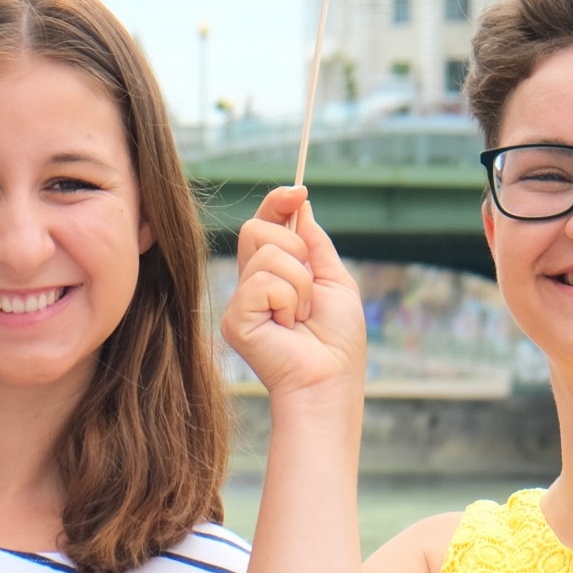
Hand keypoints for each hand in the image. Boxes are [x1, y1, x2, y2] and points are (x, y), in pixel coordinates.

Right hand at [218, 186, 365, 402]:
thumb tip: (301, 203)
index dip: (276, 203)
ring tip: (303, 315)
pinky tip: (290, 326)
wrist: (330, 380)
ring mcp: (241, 302)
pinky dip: (289, 300)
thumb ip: (315, 243)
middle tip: (311, 288)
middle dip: (296, 250)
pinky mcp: (235, 319)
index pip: (264, 225)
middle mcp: (252, 285)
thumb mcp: (335, 280)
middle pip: (257, 229)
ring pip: (266, 253)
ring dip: (300, 283)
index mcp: (275, 274)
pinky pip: (263, 282)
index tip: (298, 192)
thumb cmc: (337, 341)